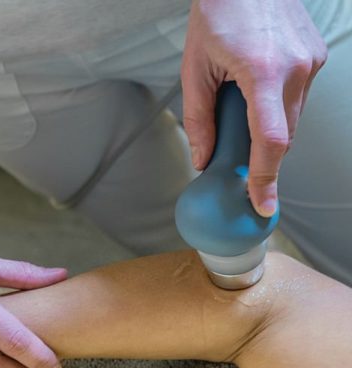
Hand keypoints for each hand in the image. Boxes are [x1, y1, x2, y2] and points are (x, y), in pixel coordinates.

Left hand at [181, 0, 327, 216]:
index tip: (263, 204)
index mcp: (263, 71)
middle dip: (263, 159)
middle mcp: (296, 67)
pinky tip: (257, 101)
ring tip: (241, 121)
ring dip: (269, 133)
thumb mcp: (195, 69)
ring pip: (292, 120)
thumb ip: (199, 120)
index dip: (266, 178)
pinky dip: (278, 111)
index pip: (270, 140)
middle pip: (283, 136)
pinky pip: (297, 99)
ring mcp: (311, 60)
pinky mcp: (315, 55)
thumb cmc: (218, 13)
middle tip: (240, 171)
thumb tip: (203, 159)